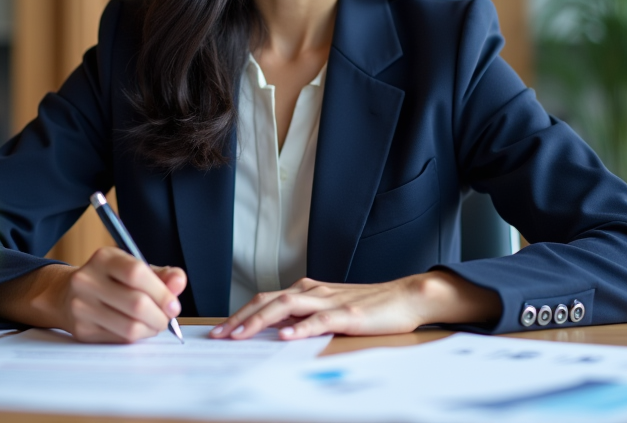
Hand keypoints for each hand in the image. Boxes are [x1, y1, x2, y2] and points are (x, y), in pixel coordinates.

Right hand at [0, 249, 185, 343]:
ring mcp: (81, 307)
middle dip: (160, 315)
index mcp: (104, 258)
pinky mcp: (82, 330)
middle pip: (136, 303)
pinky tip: (138, 329)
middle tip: (167, 318)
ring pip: (129, 326)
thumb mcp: (131, 268)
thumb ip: (160, 274)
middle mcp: (87, 280)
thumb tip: (179, 282)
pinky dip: (136, 337)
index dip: (161, 291)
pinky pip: (120, 339)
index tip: (173, 304)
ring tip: (154, 324)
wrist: (65, 295)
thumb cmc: (109, 280)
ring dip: (151, 329)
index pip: (136, 273)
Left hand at [208, 271, 500, 340]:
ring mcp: (330, 301)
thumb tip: (278, 331)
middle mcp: (313, 292)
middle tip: (219, 336)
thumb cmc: (370, 307)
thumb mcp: (331, 311)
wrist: (407, 296)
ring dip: (259, 321)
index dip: (241, 314)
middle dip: (240, 318)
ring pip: (286, 307)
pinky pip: (319, 320)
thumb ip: (305, 318)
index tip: (221, 331)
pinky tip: (286, 336)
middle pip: (268, 301)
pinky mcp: (348, 313)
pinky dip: (300, 328)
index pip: (266, 300)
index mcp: (307, 291)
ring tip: (240, 335)